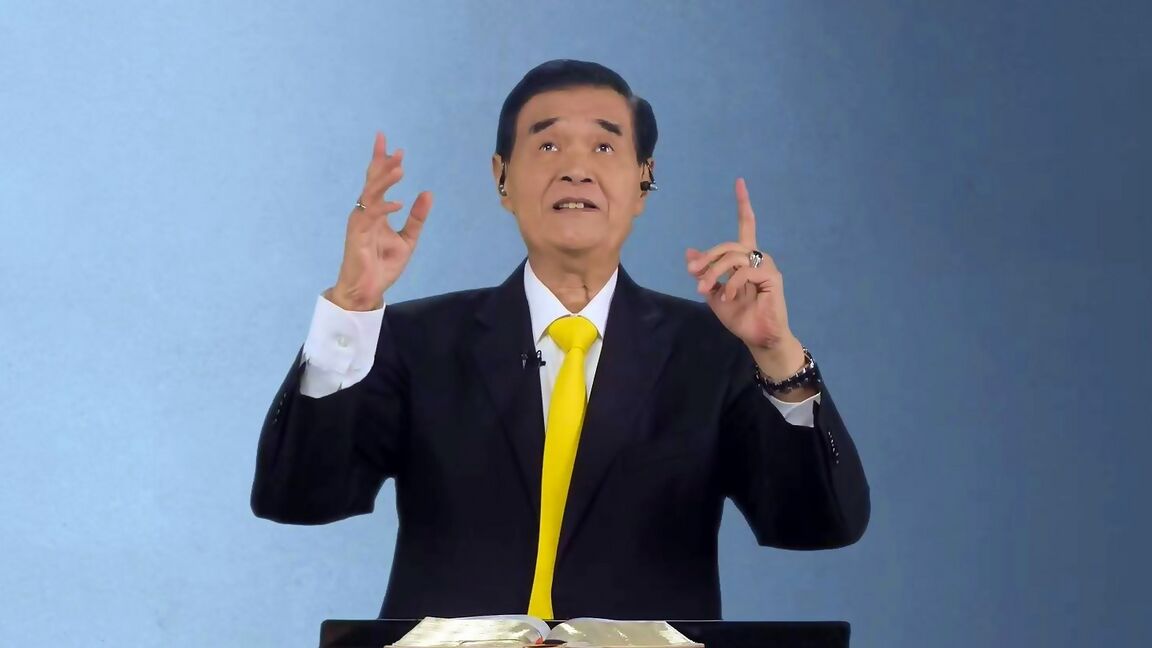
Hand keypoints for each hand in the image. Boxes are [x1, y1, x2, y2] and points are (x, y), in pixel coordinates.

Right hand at [330, 132, 433, 310]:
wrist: (368, 290)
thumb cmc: (382, 265)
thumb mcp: (407, 239)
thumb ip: (416, 217)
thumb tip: (428, 192)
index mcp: (376, 212)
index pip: (378, 181)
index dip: (382, 161)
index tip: (388, 142)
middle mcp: (366, 212)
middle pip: (372, 181)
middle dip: (382, 163)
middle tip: (394, 148)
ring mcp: (360, 222)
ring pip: (371, 194)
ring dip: (384, 180)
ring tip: (399, 167)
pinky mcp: (357, 235)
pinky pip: (371, 216)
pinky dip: (384, 207)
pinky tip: (398, 203)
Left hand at [685, 178, 799, 361]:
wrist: (757, 337)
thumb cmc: (740, 316)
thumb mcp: (714, 293)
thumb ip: (704, 272)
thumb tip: (689, 252)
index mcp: (745, 259)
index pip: (746, 225)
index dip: (743, 204)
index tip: (739, 182)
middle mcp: (757, 257)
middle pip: (729, 244)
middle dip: (708, 258)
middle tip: (693, 275)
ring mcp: (766, 266)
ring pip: (733, 256)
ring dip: (714, 272)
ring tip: (705, 290)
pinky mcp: (772, 277)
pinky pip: (745, 271)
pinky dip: (731, 283)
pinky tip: (727, 296)